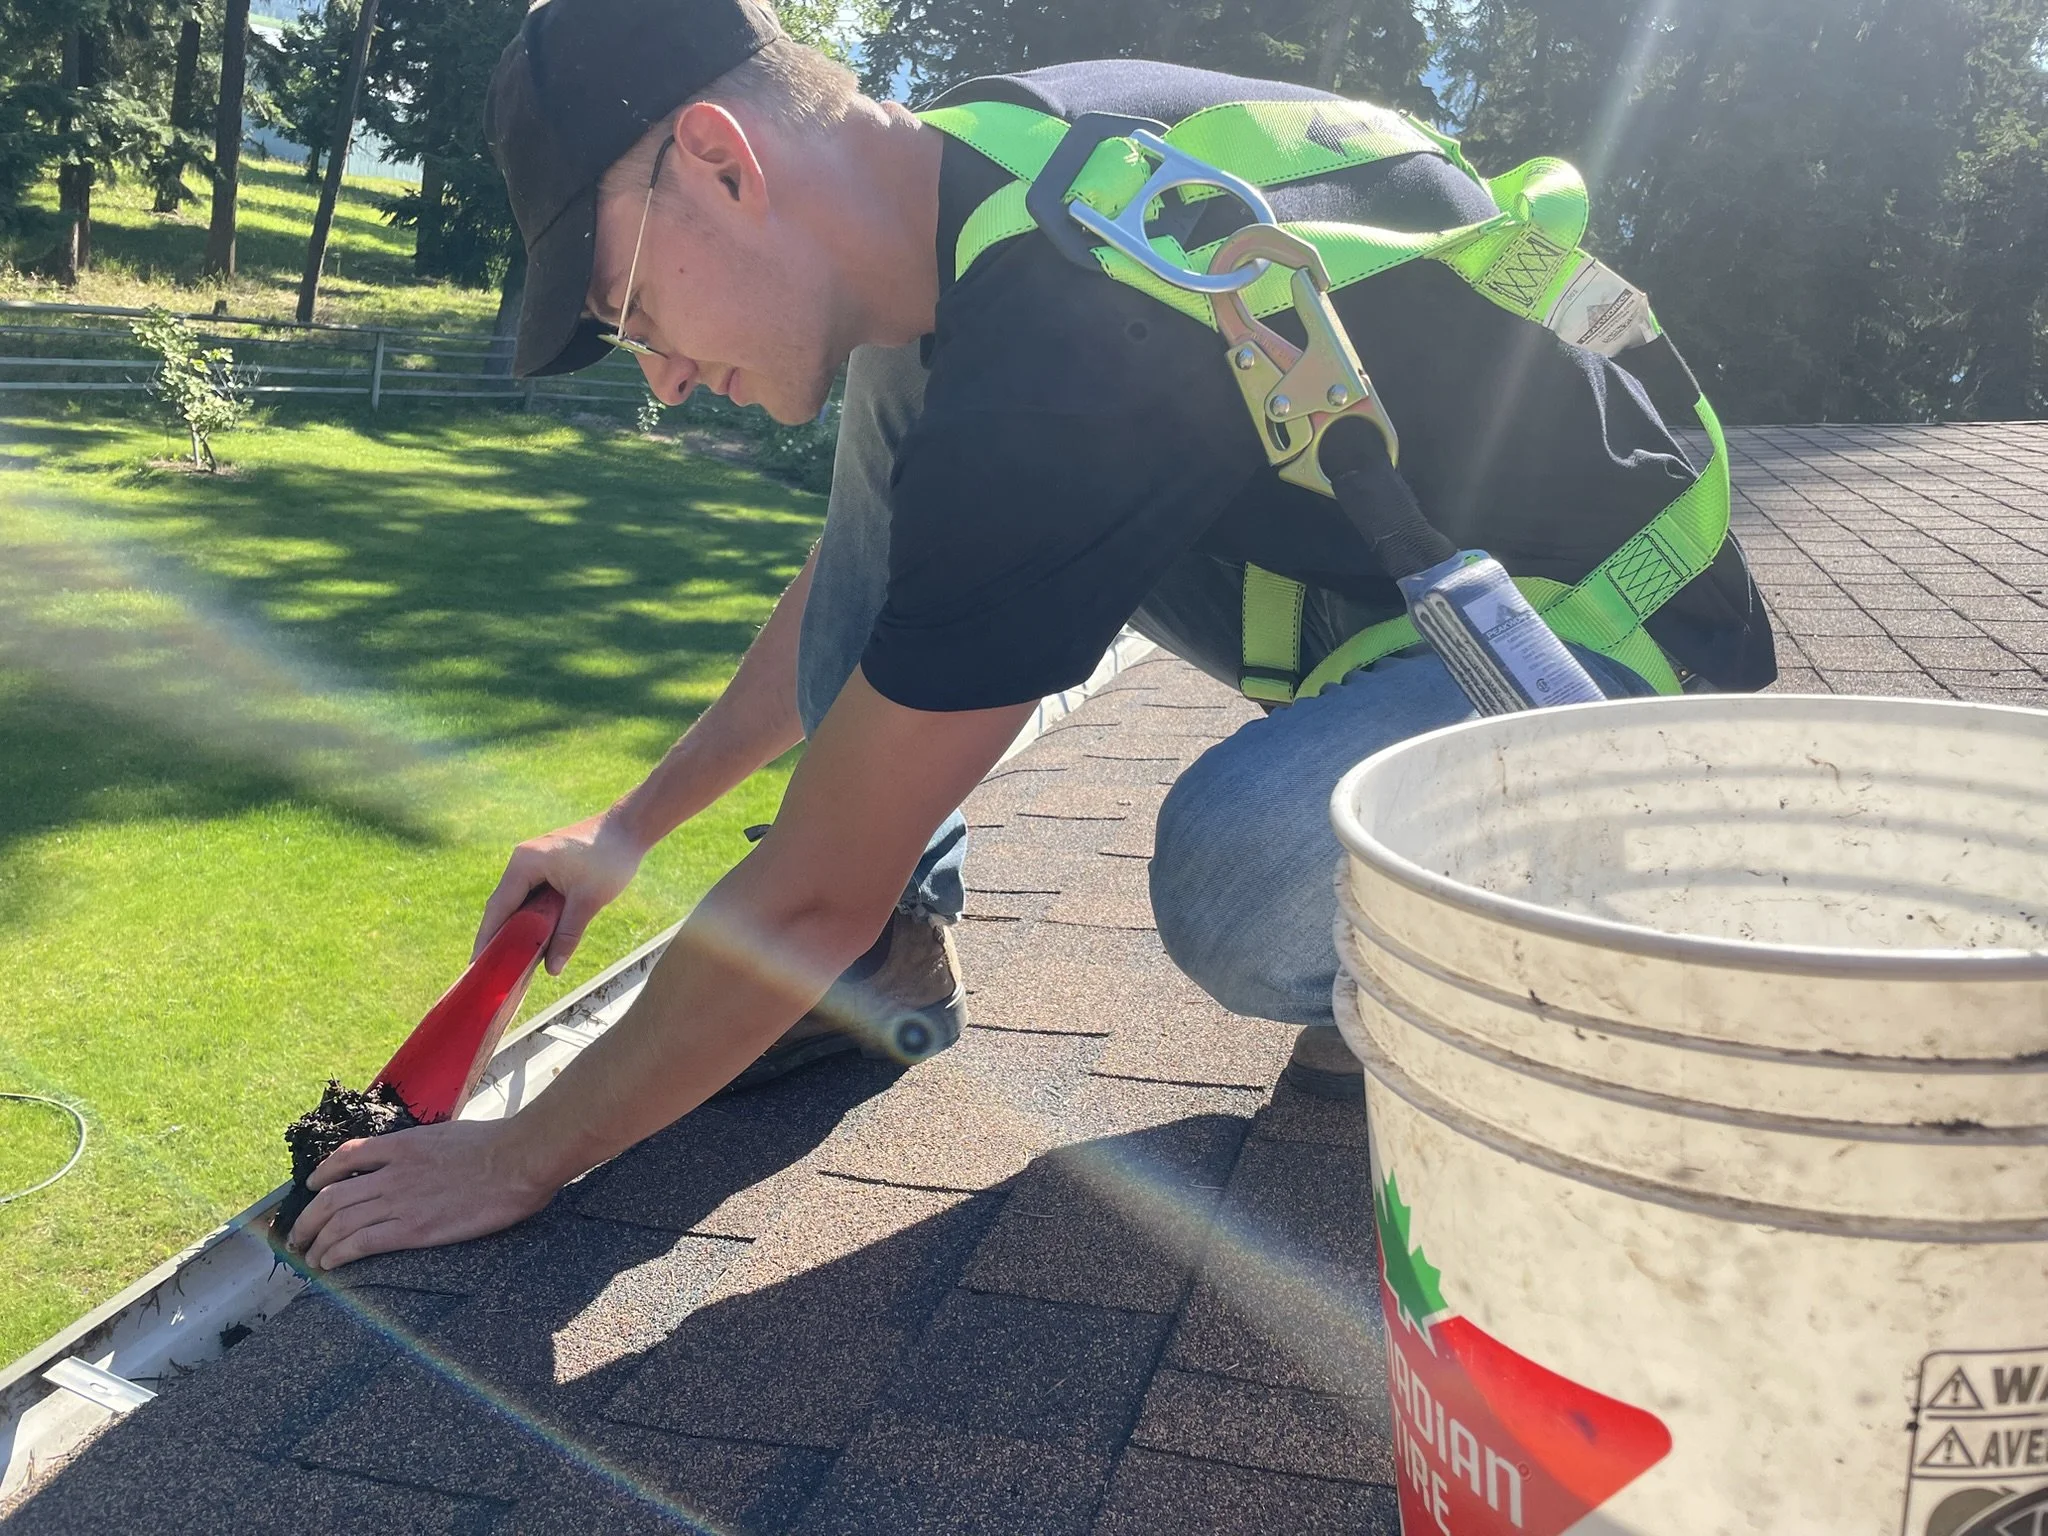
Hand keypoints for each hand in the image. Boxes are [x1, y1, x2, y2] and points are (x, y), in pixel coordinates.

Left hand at [287, 1119, 555, 1269]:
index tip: (313, 1188)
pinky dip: (338, 1254)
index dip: (322, 1175)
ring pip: (339, 1222)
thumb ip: (427, 1148)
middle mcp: (392, 1173)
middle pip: (331, 1197)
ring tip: (310, 1258)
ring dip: (318, 1243)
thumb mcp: (450, 1135)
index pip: (346, 1158)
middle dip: (308, 1220)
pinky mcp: (413, 1229)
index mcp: (402, 1146)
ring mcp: (400, 1200)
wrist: (518, 1159)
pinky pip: (361, 1242)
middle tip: (299, 1237)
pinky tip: (330, 1265)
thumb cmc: (498, 1145)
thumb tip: (425, 1157)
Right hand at [476, 812, 646, 974]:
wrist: (630, 828)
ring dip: (516, 927)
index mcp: (525, 864)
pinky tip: (534, 937)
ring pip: (518, 901)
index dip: (487, 939)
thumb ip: (567, 935)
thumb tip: (552, 969)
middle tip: (494, 970)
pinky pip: (531, 894)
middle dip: (499, 937)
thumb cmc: (609, 859)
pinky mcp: (546, 863)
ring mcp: (533, 860)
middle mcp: (522, 860)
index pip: (498, 908)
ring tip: (511, 960)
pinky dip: (531, 915)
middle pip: (503, 905)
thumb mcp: (588, 901)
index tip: (477, 966)